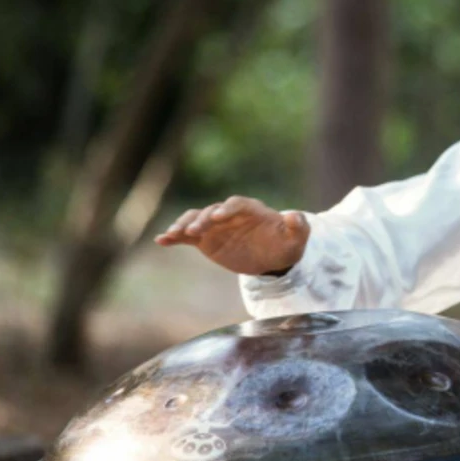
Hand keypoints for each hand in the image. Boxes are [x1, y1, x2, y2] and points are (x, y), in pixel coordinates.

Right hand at [154, 195, 309, 275]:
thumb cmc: (286, 244)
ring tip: (172, 234)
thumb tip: (294, 215)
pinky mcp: (206, 240)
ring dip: (184, 225)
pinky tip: (161, 241)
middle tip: (194, 230)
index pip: (237, 204)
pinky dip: (174, 237)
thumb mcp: (297, 238)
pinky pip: (187, 236)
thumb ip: (298, 226)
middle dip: (203, 219)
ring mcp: (216, 226)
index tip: (218, 216)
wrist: (273, 257)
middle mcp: (230, 215)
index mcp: (252, 210)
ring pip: (195, 219)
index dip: (227, 208)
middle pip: (212, 211)